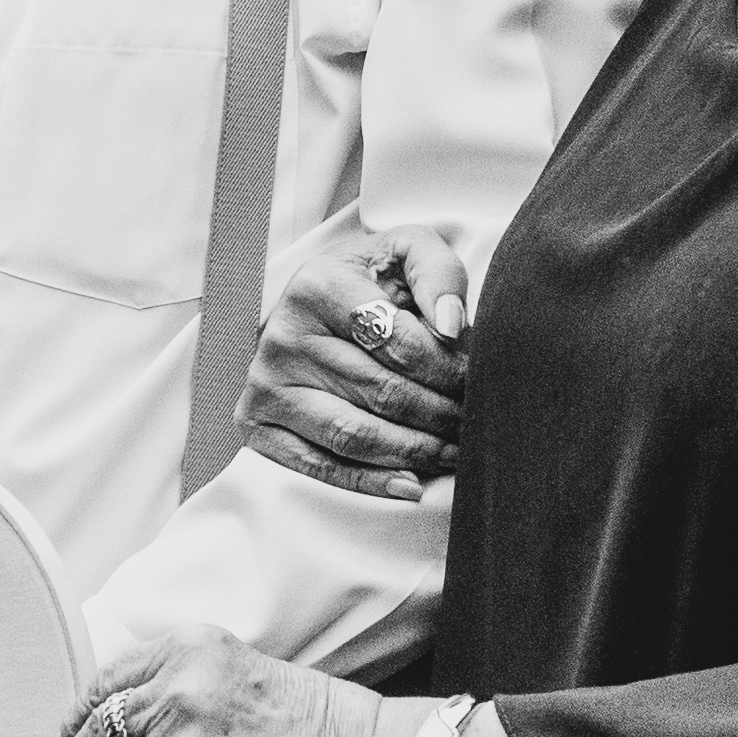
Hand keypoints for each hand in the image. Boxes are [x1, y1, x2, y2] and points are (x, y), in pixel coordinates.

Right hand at [243, 227, 475, 501]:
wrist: (312, 302)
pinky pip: (320, 466)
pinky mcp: (258, 424)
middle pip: (383, 392)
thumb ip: (438, 273)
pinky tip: (411, 484)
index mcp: (317, 284)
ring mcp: (266, 384)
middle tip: (476, 423)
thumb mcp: (405, 252)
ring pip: (356, 435)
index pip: (399, 341)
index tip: (479, 382)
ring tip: (456, 453)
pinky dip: (370, 482)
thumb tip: (451, 328)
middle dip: (442, 415)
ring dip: (416, 452)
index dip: (450, 369)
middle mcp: (283, 334)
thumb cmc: (371, 280)